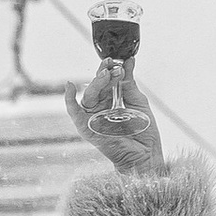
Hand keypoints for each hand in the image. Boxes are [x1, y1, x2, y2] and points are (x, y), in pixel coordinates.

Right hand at [65, 60, 164, 177]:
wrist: (146, 154)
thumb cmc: (143, 131)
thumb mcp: (138, 101)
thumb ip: (129, 82)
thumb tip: (128, 61)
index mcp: (111, 100)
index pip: (106, 81)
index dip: (111, 70)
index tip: (118, 61)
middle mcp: (100, 108)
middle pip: (96, 86)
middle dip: (104, 74)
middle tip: (112, 64)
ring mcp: (93, 117)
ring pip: (89, 95)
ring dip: (96, 83)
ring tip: (107, 74)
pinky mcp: (87, 128)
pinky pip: (74, 113)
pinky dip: (69, 100)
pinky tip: (69, 86)